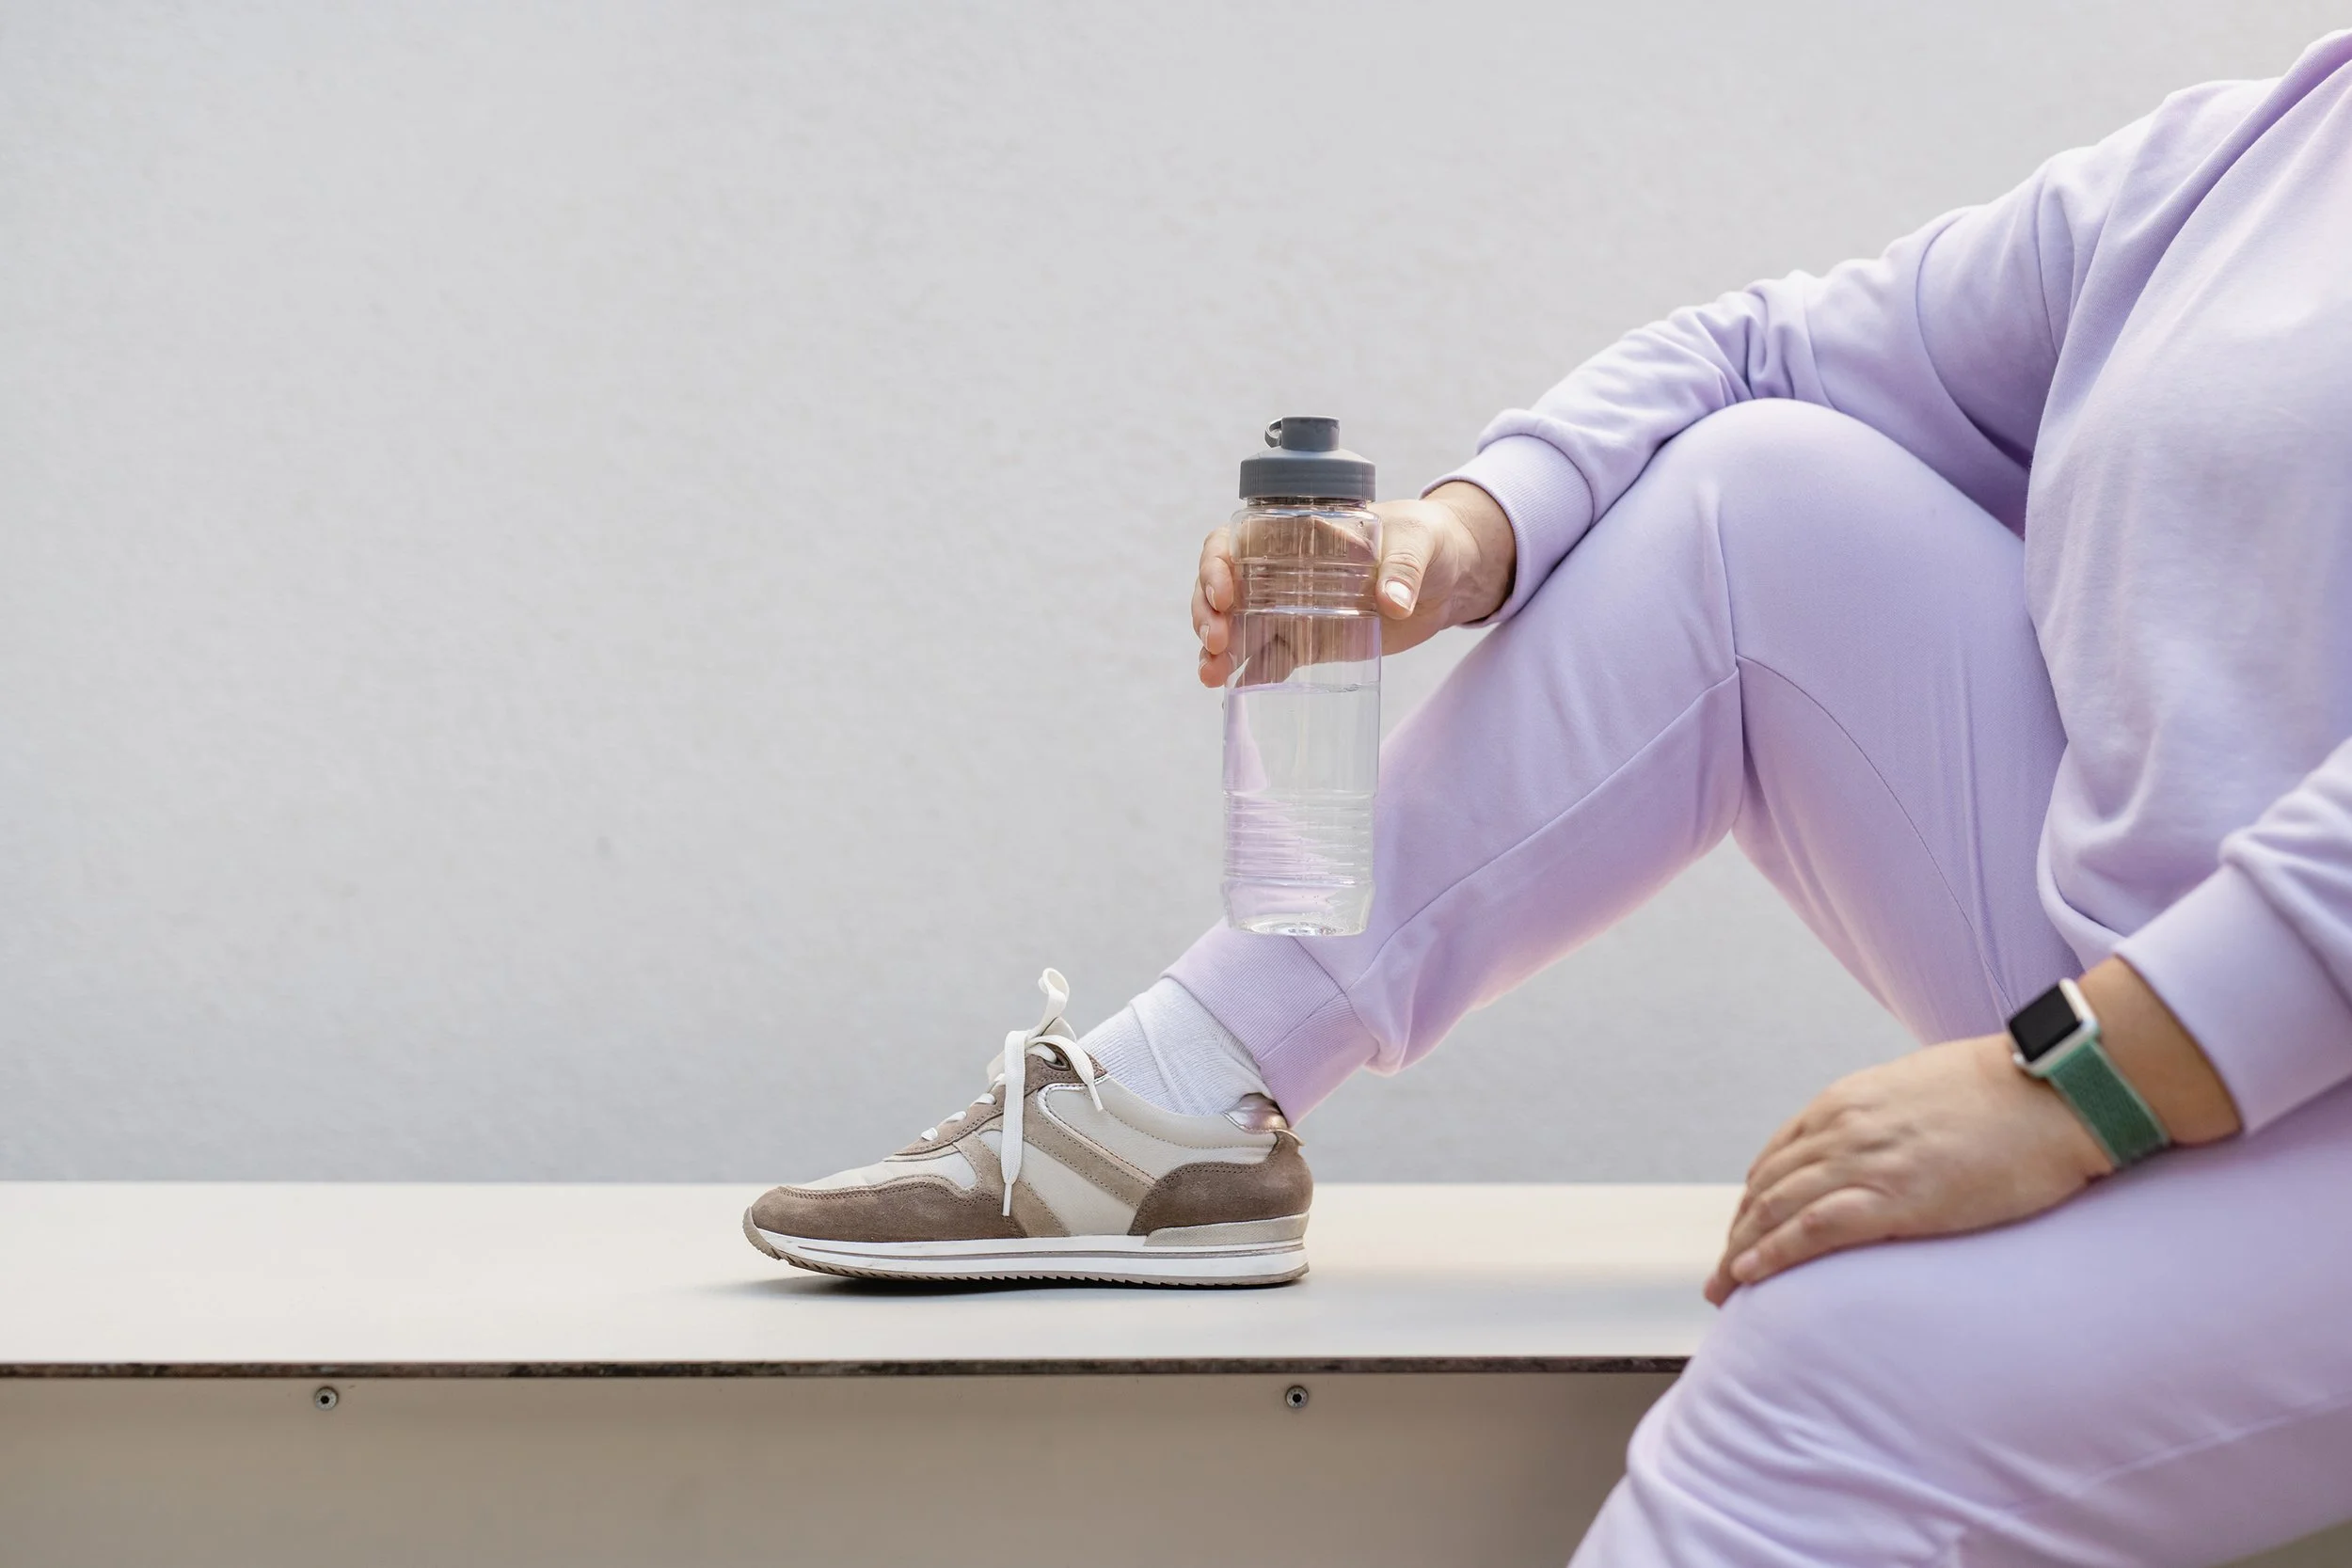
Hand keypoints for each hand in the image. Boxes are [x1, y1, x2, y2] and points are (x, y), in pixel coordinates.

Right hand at [1192, 481, 1515, 687]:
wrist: (1452, 577)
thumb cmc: (1432, 543)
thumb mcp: (1421, 545)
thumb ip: (1406, 568)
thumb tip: (1394, 603)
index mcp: (1297, 535)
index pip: (1236, 541)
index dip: (1217, 564)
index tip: (1226, 593)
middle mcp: (1283, 571)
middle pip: (1224, 588)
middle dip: (1208, 613)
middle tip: (1217, 641)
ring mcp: (1293, 609)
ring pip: (1238, 627)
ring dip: (1216, 651)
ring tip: (1209, 676)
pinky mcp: (1310, 642)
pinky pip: (1268, 660)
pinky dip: (1248, 675)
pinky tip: (1233, 690)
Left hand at [1702, 1034, 2112, 1305]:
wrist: (2054, 1089)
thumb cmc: (2007, 1093)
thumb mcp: (1922, 1092)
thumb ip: (1889, 1118)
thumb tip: (1890, 1146)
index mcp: (1845, 1102)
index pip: (1778, 1158)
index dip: (1755, 1200)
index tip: (1745, 1231)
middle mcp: (1841, 1128)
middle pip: (1767, 1188)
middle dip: (1739, 1233)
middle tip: (1721, 1272)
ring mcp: (1864, 1161)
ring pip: (1777, 1211)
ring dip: (1742, 1253)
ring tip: (1723, 1288)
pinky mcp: (1894, 1198)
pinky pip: (1811, 1231)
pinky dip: (1772, 1256)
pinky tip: (1751, 1277)